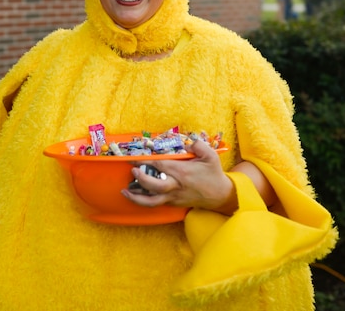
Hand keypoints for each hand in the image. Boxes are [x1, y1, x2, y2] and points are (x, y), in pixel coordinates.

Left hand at [121, 140, 236, 213]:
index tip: (133, 158)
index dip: (145, 161)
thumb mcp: (211, 156)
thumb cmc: (213, 174)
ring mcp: (173, 197)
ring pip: (152, 201)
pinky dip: (144, 200)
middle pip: (154, 186)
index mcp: (182, 172)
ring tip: (124, 191)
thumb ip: (198, 146)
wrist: (220, 196)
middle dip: (141, 179)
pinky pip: (156, 203)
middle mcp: (175, 186)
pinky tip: (135, 195)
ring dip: (136, 198)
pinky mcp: (173, 204)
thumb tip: (188, 141)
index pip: (160, 166)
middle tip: (132, 171)